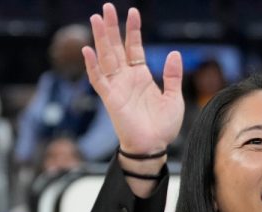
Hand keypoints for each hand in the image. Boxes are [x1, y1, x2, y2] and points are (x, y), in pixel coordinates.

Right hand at [83, 3, 183, 154]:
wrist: (154, 147)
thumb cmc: (163, 126)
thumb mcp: (173, 98)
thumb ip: (172, 76)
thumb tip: (173, 53)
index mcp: (141, 76)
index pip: (134, 47)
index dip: (133, 30)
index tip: (133, 12)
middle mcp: (126, 78)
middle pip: (116, 47)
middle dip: (112, 28)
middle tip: (107, 7)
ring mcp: (117, 87)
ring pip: (105, 57)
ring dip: (100, 39)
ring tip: (97, 18)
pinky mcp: (110, 99)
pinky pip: (98, 79)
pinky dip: (92, 66)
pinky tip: (88, 50)